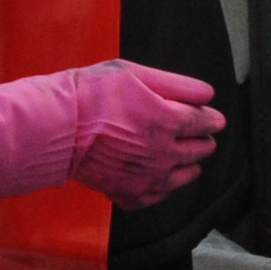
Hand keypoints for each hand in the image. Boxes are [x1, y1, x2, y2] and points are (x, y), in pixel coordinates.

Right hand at [70, 62, 223, 209]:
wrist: (55, 126)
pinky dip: (164, 188)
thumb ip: (174, 83)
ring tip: (189, 158)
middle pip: (198, 149)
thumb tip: (206, 94)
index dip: (212, 119)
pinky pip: (156, 196)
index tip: (215, 118)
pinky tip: (162, 179)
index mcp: (166, 120)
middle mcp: (162, 152)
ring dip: (190, 165)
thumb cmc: (91, 93)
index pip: (203, 122)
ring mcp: (146, 176)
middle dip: (203, 140)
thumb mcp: (133, 73)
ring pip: (183, 176)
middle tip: (201, 134)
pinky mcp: (127, 192)